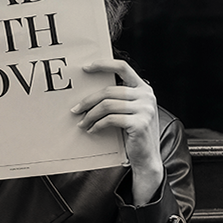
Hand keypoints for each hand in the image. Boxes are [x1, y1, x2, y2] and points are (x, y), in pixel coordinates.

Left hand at [73, 55, 164, 204]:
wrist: (147, 157)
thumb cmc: (134, 134)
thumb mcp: (130, 112)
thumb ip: (119, 99)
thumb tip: (90, 95)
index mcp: (144, 89)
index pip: (123, 68)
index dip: (103, 65)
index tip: (86, 68)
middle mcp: (146, 96)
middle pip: (109, 91)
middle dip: (88, 101)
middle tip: (75, 109)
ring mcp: (145, 109)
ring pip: (107, 105)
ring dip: (90, 115)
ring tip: (82, 123)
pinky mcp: (139, 123)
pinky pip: (110, 120)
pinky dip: (97, 125)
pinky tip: (92, 130)